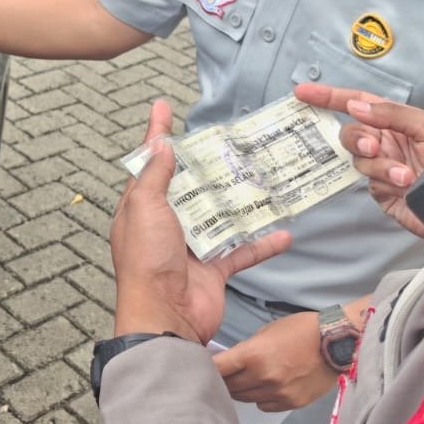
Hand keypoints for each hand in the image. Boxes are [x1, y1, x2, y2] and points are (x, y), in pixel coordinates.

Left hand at [110, 100, 291, 342]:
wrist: (165, 317)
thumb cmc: (147, 261)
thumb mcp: (144, 208)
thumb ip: (154, 176)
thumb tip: (160, 143)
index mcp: (140, 208)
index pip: (149, 162)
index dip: (155, 133)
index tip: (163, 106)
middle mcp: (164, 224)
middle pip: (187, 186)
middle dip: (206, 164)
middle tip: (228, 140)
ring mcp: (190, 247)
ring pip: (218, 215)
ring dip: (239, 201)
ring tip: (262, 176)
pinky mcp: (213, 269)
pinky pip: (241, 251)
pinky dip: (261, 244)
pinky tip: (283, 233)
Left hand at [213, 311, 336, 410]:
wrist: (335, 342)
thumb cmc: (299, 329)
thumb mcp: (266, 331)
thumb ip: (247, 349)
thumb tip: (231, 362)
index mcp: (252, 355)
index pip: (218, 368)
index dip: (207, 368)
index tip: (200, 368)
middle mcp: (262, 377)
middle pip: (229, 387)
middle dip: (223, 380)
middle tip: (222, 375)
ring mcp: (277, 393)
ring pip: (245, 399)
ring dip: (241, 390)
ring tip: (244, 380)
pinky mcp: (290, 403)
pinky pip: (264, 406)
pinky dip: (260, 398)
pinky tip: (265, 387)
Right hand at [293, 84, 423, 242]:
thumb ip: (393, 114)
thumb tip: (356, 106)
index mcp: (396, 122)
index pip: (357, 104)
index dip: (328, 98)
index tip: (302, 93)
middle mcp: (387, 143)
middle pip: (350, 133)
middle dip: (357, 138)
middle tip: (374, 146)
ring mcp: (383, 169)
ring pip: (359, 160)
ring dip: (381, 165)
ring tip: (407, 174)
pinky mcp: (385, 194)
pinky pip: (372, 183)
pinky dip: (387, 181)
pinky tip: (408, 184)